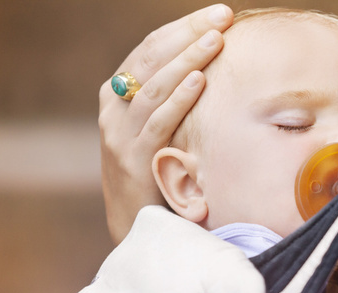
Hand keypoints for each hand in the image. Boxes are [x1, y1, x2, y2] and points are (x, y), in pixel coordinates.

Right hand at [99, 4, 232, 243]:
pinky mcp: (135, 160)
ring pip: (154, 87)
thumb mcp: (157, 130)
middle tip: (223, 16)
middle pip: (151, 59)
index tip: (216, 14)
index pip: (150, 49)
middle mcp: (113, 110)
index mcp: (117, 97)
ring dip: (188, 60)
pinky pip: (159, 123)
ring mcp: (120, 135)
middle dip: (189, 34)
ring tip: (217, 40)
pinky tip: (200, 80)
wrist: (137, 226)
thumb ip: (170, 100)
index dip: (183, 28)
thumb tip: (210, 66)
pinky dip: (179, 99)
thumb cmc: (155, 172)